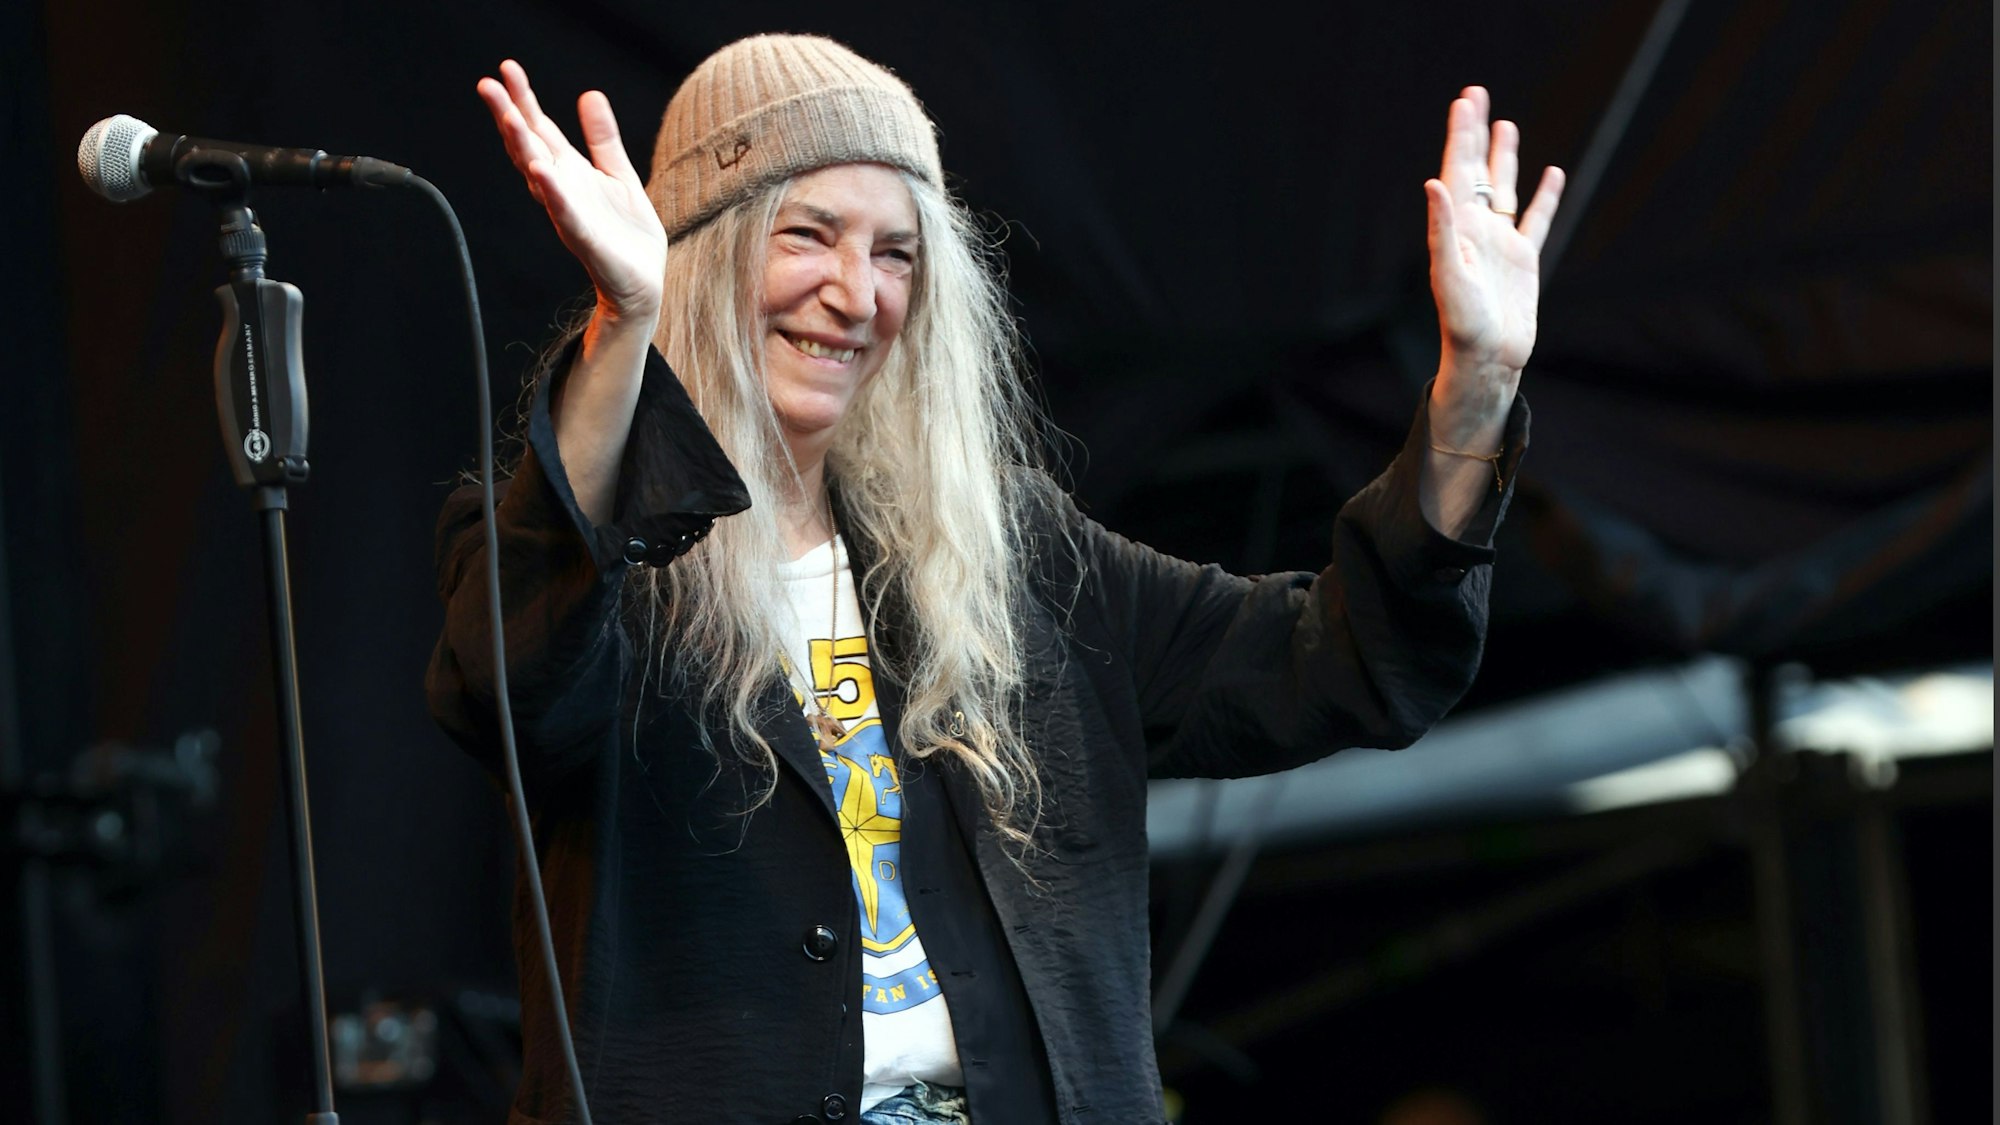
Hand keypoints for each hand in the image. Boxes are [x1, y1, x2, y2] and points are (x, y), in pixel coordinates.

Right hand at [477, 59, 665, 322]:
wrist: (643, 283)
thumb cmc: (627, 234)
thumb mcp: (618, 174)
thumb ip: (602, 138)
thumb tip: (589, 94)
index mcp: (570, 173)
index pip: (540, 130)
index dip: (524, 100)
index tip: (507, 69)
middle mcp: (562, 190)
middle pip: (529, 147)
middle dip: (509, 116)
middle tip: (487, 85)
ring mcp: (569, 213)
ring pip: (539, 176)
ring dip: (522, 147)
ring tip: (509, 118)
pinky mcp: (585, 238)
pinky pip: (564, 212)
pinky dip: (553, 192)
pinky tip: (541, 171)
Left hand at [1424, 86, 1563, 426]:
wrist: (1487, 361)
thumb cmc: (1463, 326)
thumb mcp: (1449, 276)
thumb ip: (1441, 229)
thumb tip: (1434, 183)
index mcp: (1457, 229)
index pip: (1458, 171)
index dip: (1462, 135)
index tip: (1465, 101)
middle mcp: (1476, 230)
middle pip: (1477, 170)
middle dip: (1477, 133)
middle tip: (1476, 94)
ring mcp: (1501, 244)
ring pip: (1504, 189)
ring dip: (1504, 157)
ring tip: (1506, 124)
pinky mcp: (1524, 261)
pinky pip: (1536, 220)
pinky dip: (1545, 196)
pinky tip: (1553, 173)